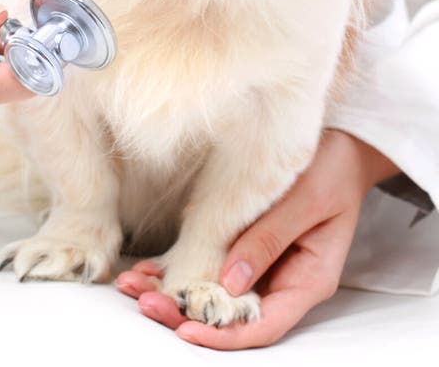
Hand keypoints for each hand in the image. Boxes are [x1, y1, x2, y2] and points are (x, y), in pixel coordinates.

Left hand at [116, 128, 398, 349]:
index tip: (186, 328)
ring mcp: (263, 262)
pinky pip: (211, 263)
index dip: (225, 334)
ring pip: (215, 292)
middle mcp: (283, 279)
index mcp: (307, 280)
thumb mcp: (306, 200)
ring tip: (134, 287)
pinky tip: (150, 268)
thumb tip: (231, 281)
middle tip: (144, 303)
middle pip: (232, 313)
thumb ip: (270, 238)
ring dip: (176, 292)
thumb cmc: (333, 168)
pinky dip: (181, 268)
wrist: (342, 142)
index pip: (263, 324)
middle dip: (186, 313)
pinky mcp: (245, 242)